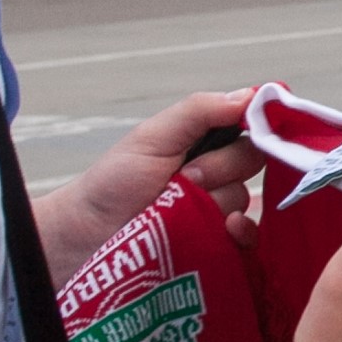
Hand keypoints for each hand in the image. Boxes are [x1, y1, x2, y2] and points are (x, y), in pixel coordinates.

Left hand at [34, 89, 264, 279]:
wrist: (86, 237)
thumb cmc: (112, 184)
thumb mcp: (153, 137)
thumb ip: (200, 111)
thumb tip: (251, 94)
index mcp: (204, 144)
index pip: (250, 128)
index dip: (256, 127)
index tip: (252, 127)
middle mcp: (217, 176)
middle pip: (250, 163)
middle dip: (220, 167)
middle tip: (185, 176)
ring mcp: (218, 213)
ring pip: (244, 199)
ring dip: (213, 202)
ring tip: (176, 209)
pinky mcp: (218, 247)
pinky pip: (249, 239)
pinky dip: (242, 233)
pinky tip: (225, 230)